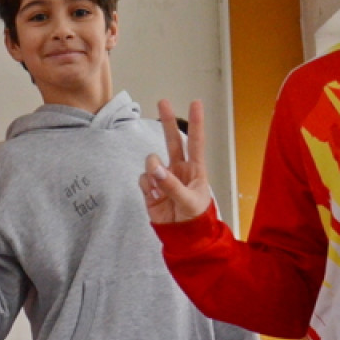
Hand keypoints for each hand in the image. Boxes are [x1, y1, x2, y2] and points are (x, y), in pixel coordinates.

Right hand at [139, 99, 213, 222]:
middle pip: (172, 140)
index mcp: (195, 170)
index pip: (196, 142)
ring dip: (153, 171)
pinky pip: (143, 178)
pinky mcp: (150, 188)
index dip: (196, 123)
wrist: (181, 238)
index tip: (196, 103)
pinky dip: (147, 187)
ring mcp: (163, 177)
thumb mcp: (188, 202)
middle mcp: (179, 169)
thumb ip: (171, 184)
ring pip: (152, 161)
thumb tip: (154, 167)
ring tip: (158, 190)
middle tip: (163, 102)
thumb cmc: (194, 219)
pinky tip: (154, 197)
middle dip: (168, 122)